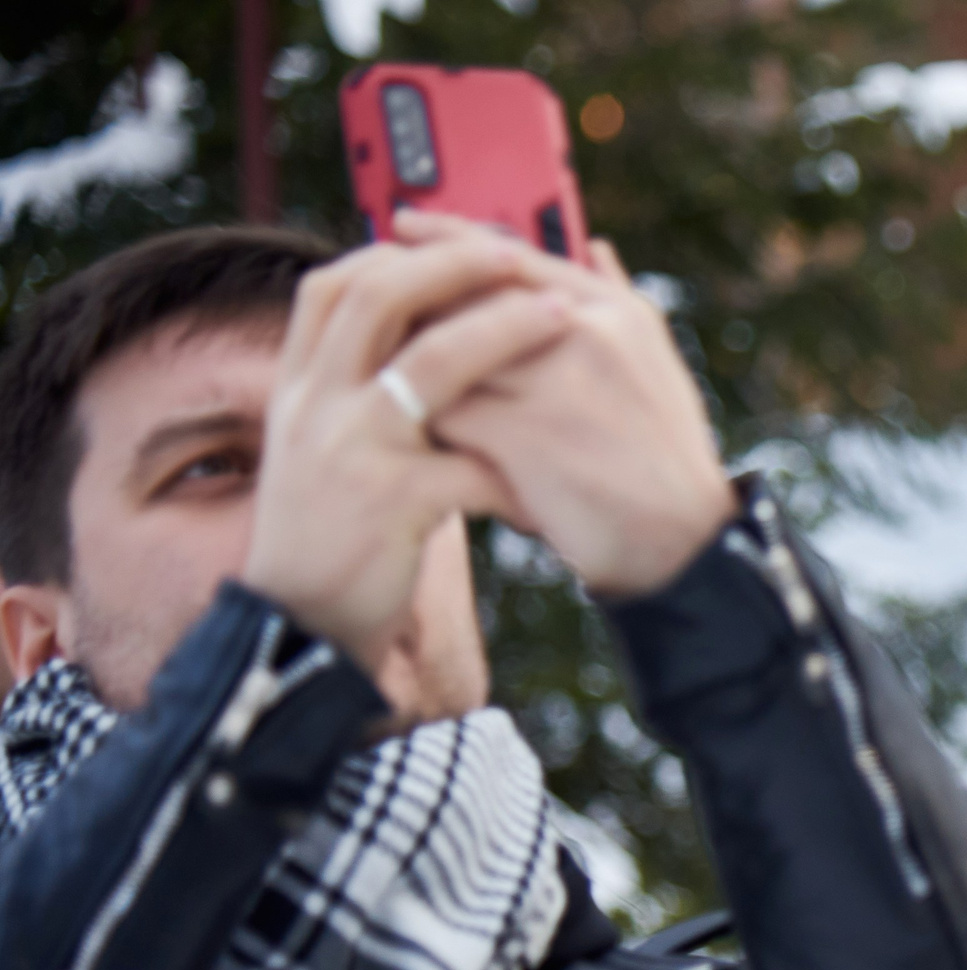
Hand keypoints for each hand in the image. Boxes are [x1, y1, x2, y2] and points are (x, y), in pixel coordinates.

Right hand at [241, 234, 570, 666]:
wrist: (299, 626)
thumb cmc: (332, 537)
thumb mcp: (324, 452)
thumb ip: (354, 395)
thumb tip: (416, 335)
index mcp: (298, 388)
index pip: (332, 287)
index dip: (393, 255)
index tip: (453, 241)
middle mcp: (314, 405)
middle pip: (379, 298)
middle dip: (453, 266)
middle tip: (516, 254)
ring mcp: (350, 450)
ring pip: (431, 364)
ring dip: (503, 331)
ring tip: (563, 317)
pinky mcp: (390, 503)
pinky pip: (472, 465)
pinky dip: (521, 462)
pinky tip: (560, 460)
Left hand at [397, 211, 738, 598]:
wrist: (681, 540)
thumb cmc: (664, 454)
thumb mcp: (656, 360)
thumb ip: (620, 299)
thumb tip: (597, 246)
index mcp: (612, 309)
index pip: (509, 254)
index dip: (447, 237)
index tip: (402, 228)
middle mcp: (585, 332)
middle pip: (466, 298)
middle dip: (417, 309)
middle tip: (384, 323)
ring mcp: (554, 383)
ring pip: (446, 354)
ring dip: (416, 373)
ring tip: (401, 390)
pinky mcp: (525, 438)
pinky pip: (447, 416)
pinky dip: (430, 428)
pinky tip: (424, 443)